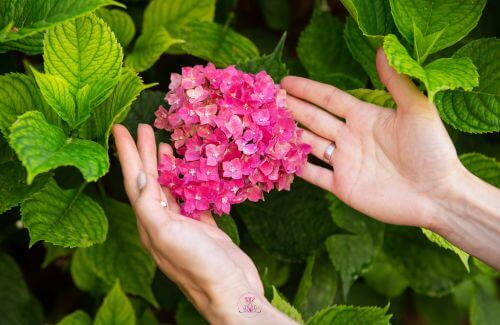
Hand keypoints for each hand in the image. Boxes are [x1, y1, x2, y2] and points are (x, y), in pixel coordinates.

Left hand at [112, 124, 294, 323]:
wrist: (231, 292)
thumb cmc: (198, 265)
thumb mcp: (166, 234)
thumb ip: (149, 206)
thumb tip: (139, 177)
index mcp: (149, 224)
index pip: (134, 181)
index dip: (127, 153)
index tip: (120, 128)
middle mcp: (163, 224)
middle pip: (151, 181)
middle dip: (146, 154)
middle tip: (144, 127)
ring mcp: (184, 227)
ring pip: (171, 190)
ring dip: (167, 167)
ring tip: (166, 144)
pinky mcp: (205, 230)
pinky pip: (195, 201)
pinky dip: (191, 185)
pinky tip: (193, 174)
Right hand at [281, 49, 464, 228]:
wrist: (437, 194)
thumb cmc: (431, 150)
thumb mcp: (416, 110)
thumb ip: (395, 81)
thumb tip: (382, 49)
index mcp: (364, 117)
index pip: (329, 99)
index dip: (307, 89)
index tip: (286, 81)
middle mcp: (350, 138)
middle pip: (314, 119)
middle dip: (292, 108)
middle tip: (269, 99)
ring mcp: (345, 162)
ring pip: (309, 144)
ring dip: (290, 134)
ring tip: (268, 125)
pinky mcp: (343, 186)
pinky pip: (314, 175)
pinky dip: (297, 168)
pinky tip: (280, 159)